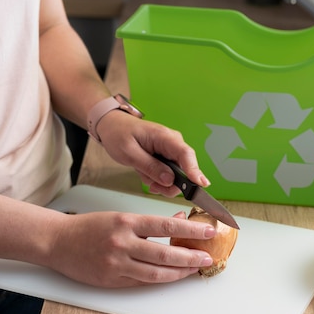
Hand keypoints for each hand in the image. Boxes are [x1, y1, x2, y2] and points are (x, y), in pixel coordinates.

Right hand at [47, 210, 215, 286]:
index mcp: (126, 222)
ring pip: (156, 273)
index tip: (209, 231)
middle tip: (207, 257)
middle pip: (165, 254)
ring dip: (179, 273)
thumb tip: (180, 221)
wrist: (57, 242)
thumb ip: (150, 222)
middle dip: (190, 257)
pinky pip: (142, 282)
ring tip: (194, 269)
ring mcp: (117, 264)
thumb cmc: (90, 227)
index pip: (166, 226)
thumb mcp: (121, 217)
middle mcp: (122, 243)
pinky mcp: (112, 280)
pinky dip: (160, 279)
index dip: (191, 231)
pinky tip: (173, 276)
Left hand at [96, 111, 210, 196]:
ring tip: (146, 178)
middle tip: (154, 187)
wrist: (112, 126)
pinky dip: (159, 179)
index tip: (201, 184)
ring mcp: (171, 150)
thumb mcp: (129, 153)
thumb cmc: (119, 133)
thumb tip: (169, 180)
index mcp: (164, 137)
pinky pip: (170, 174)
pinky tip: (147, 175)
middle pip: (185, 169)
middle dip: (171, 184)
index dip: (195, 170)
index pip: (186, 154)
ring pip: (178, 175)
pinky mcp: (168, 157)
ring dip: (162, 183)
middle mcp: (173, 143)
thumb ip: (150, 167)